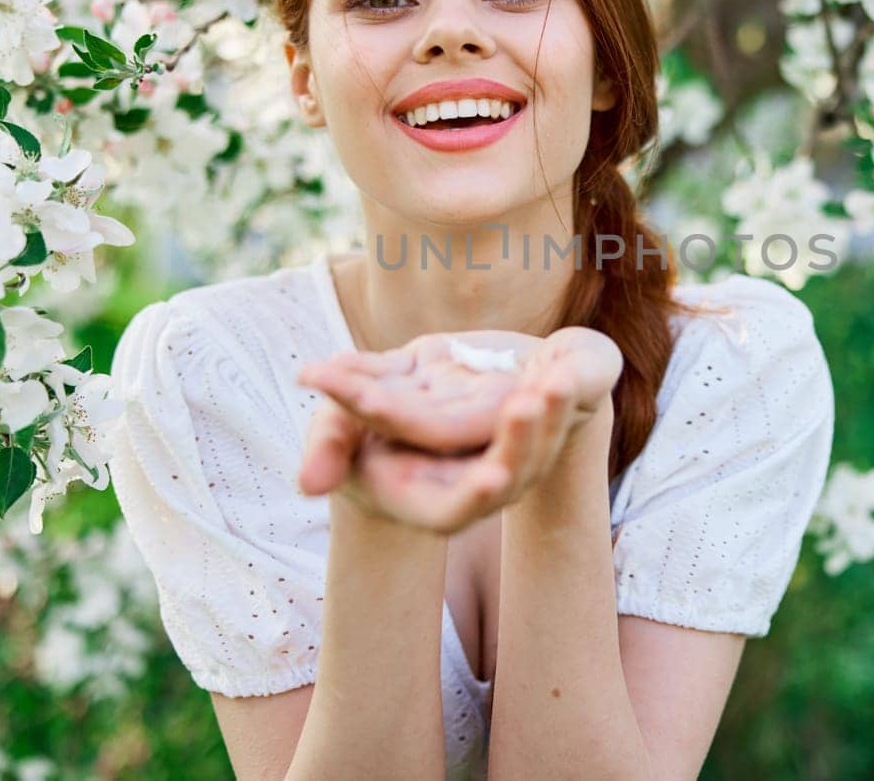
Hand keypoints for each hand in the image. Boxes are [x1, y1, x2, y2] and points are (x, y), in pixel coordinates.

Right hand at [294, 327, 621, 533]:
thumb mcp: (337, 433)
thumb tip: (309, 484)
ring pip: (542, 450)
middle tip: (529, 403)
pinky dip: (563, 395)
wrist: (402, 421)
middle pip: (512, 479)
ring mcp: (508, 466)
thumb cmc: (357, 432)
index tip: (493, 478)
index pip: (456, 511)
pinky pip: (553, 420)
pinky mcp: (527, 436)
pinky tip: (564, 361)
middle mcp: (474, 490)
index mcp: (428, 501)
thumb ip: (326, 450)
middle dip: (523, 442)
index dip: (472, 496)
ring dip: (552, 415)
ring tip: (557, 376)